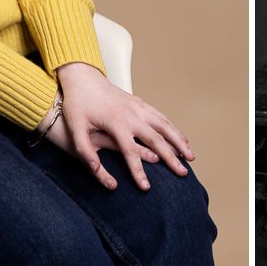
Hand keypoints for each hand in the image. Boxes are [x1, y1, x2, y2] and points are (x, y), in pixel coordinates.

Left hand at [50, 61, 195, 190]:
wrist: (83, 78)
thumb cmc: (77, 105)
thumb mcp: (75, 130)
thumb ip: (86, 152)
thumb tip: (97, 171)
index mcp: (115, 123)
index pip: (130, 152)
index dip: (138, 171)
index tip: (146, 188)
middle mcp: (131, 115)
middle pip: (156, 139)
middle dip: (171, 158)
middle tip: (183, 174)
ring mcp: (138, 107)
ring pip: (165, 126)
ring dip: (179, 141)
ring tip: (191, 156)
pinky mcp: (140, 103)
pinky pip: (161, 117)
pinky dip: (174, 129)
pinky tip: (181, 138)